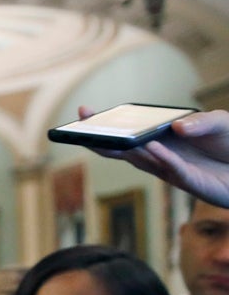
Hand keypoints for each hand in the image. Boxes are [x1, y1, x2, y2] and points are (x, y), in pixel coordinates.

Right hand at [81, 107, 228, 207]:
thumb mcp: (221, 122)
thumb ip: (201, 121)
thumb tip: (176, 126)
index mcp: (162, 140)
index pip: (128, 133)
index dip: (106, 124)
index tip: (84, 111)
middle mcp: (161, 157)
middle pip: (124, 150)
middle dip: (100, 139)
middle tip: (80, 126)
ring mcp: (173, 171)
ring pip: (141, 161)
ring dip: (124, 149)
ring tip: (105, 136)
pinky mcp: (191, 182)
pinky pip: (172, 168)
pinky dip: (161, 157)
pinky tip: (150, 145)